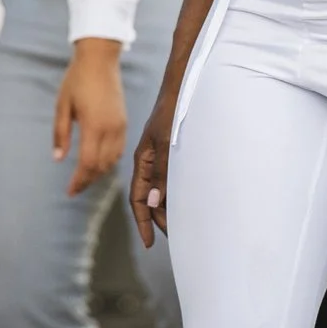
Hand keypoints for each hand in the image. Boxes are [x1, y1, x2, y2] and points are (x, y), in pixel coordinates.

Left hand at [53, 38, 125, 198]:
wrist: (100, 58)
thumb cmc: (77, 79)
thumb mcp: (62, 105)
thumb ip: (60, 133)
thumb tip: (58, 159)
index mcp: (94, 125)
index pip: (88, 163)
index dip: (79, 181)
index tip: (70, 191)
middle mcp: (111, 129)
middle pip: (101, 166)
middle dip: (88, 180)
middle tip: (74, 188)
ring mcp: (120, 125)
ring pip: (112, 160)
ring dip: (99, 172)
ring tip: (84, 177)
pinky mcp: (124, 121)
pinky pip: (119, 149)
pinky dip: (109, 161)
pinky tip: (98, 161)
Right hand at [128, 93, 175, 247]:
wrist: (182, 85)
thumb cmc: (173, 111)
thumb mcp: (168, 143)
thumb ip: (162, 173)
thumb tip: (155, 203)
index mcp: (143, 161)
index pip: (139, 199)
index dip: (143, 222)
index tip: (150, 242)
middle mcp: (150, 161)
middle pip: (150, 197)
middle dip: (158, 219)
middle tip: (175, 237)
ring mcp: (161, 156)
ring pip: (162, 188)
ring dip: (169, 207)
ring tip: (183, 223)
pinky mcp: (173, 151)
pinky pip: (171, 178)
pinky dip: (176, 192)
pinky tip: (187, 199)